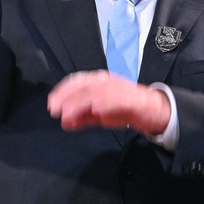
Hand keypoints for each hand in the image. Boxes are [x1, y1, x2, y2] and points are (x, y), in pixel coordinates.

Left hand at [47, 70, 170, 134]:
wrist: (151, 109)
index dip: (62, 91)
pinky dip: (99, 105)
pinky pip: (110, 101)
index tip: (52, 103)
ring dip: (78, 103)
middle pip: (81, 86)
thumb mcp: (99, 113)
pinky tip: (91, 112)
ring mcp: (114, 89)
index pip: (76, 82)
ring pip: (93, 92)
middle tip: (55, 109)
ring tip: (66, 114)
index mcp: (97, 81)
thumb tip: (64, 122)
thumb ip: (82, 117)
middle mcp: (104, 82)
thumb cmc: (124, 108)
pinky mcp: (125, 99)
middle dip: (66, 97)